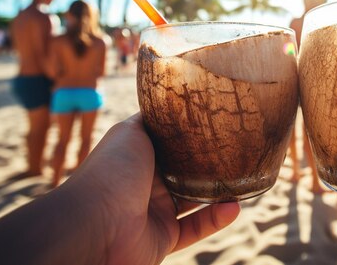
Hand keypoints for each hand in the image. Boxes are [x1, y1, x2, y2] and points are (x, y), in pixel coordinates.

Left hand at [64, 113, 240, 264]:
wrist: (93, 224)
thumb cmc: (111, 171)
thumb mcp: (132, 131)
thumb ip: (153, 119)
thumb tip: (169, 100)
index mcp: (139, 156)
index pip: (171, 143)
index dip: (193, 133)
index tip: (219, 122)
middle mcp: (148, 183)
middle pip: (186, 170)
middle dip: (211, 163)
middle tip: (238, 151)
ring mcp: (156, 211)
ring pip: (196, 200)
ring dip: (219, 192)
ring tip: (243, 179)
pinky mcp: (164, 237)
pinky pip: (196, 227)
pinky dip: (215, 219)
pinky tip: (234, 207)